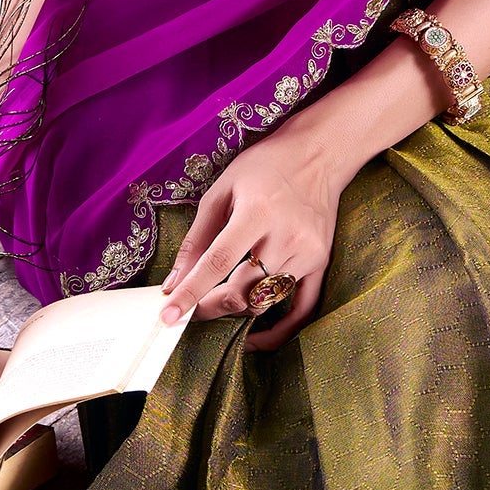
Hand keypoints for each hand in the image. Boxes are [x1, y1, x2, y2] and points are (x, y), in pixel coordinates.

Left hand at [159, 121, 344, 350]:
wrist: (319, 153)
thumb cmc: (265, 166)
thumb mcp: (222, 190)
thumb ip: (197, 238)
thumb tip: (174, 282)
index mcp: (257, 212)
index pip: (217, 263)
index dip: (191, 293)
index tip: (168, 316)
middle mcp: (286, 235)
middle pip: (243, 290)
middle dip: (210, 308)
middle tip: (190, 310)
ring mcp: (308, 252)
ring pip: (265, 301)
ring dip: (236, 310)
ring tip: (218, 304)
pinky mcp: (321, 262)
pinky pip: (302, 309)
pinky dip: (279, 329)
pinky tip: (255, 336)